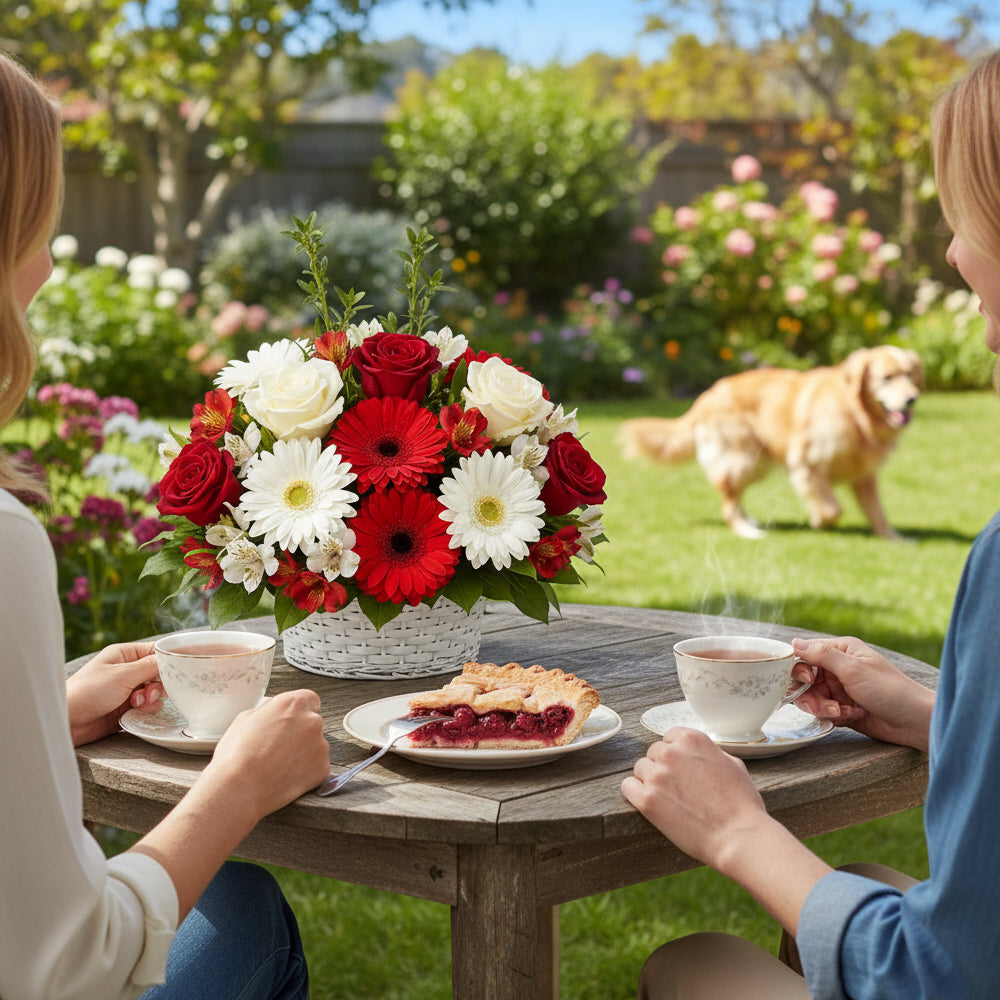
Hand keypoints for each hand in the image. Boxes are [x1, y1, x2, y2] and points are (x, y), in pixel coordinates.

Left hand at [66, 642, 163, 745]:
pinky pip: (149, 707)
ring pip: (157, 692)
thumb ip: (150, 666)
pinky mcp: (128, 708)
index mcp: (125, 655)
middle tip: (149, 692)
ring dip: (152, 699)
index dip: (168, 661)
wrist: (68, 722)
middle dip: (159, 684)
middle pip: (160, 673)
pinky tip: (134, 712)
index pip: (156, 651)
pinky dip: (146, 710)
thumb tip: (173, 660)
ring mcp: (128, 690)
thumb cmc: (88, 691)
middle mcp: (128, 670)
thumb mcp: (122, 674)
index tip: (178, 671)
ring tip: (137, 703)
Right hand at [204, 690, 329, 816]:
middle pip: (312, 722)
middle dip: (299, 732)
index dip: (298, 711)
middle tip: (278, 746)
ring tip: (278, 764)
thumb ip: (267, 708)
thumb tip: (272, 707)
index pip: (309, 699)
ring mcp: (320, 745)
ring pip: (315, 744)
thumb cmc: (237, 755)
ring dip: (303, 751)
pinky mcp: (322, 768)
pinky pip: (316, 765)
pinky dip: (306, 770)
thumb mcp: (245, 718)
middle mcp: (312, 721)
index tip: (291, 721)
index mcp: (293, 704)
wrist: (239, 790)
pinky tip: (285, 775)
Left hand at [622, 727, 770, 870]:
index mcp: (692, 739)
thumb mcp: (732, 763)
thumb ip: (708, 752)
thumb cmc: (741, 804)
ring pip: (640, 769)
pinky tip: (650, 803)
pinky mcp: (647, 800)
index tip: (682, 769)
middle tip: (678, 788)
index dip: (676, 755)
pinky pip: (628, 787)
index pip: (669, 737)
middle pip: (654, 753)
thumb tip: (697, 754)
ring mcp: (657, 775)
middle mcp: (671, 753)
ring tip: (668, 799)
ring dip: (650, 781)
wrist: (738, 837)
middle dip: (664, 768)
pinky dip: (636, 794)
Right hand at [791, 636, 934, 751]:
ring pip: (812, 698)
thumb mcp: (853, 669)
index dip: (800, 669)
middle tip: (825, 705)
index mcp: (841, 651)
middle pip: (805, 680)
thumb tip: (794, 642)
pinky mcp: (842, 708)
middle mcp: (838, 668)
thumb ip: (822, 655)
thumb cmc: (889, 690)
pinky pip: (823, 711)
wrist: (914, 721)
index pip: (806, 654)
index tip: (808, 681)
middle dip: (811, 695)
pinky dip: (833, 715)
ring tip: (839, 712)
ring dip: (822, 707)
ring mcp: (840, 689)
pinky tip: (851, 716)